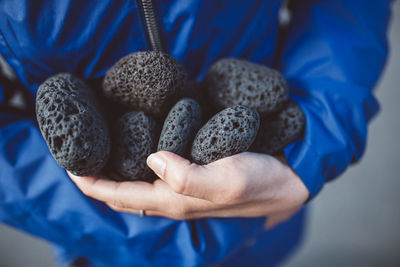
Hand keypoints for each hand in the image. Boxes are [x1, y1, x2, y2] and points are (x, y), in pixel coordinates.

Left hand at [68, 151, 308, 228]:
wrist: (289, 179)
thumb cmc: (261, 179)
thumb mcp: (226, 179)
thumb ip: (187, 175)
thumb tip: (151, 159)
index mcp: (176, 200)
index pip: (120, 196)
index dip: (92, 183)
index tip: (69, 167)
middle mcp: (175, 197)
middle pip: (123, 194)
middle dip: (97, 180)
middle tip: (79, 157)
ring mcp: (185, 187)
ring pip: (137, 185)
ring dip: (115, 173)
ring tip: (99, 154)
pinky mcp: (195, 174)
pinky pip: (156, 173)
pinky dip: (138, 164)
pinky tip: (136, 149)